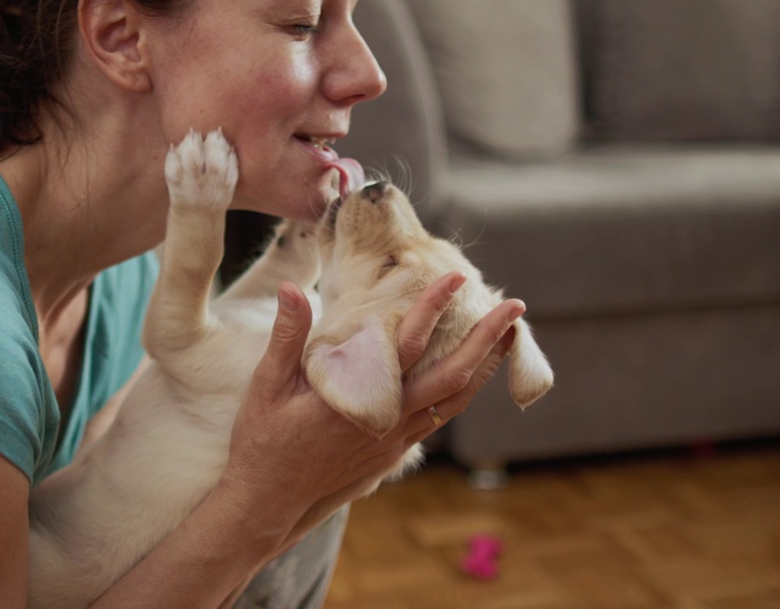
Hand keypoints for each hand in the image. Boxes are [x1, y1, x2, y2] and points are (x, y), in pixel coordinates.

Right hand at [215, 275, 522, 545]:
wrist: (269, 501)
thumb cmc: (264, 441)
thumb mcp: (267, 385)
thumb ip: (287, 336)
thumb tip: (290, 288)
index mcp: (359, 397)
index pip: (407, 343)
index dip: (433, 307)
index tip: (453, 277)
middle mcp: (388, 419)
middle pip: (453, 376)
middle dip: (487, 338)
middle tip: (515, 306)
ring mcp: (395, 439)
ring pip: (454, 401)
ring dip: (484, 366)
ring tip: (507, 335)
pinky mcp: (393, 452)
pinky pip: (439, 418)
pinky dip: (461, 392)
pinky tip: (469, 375)